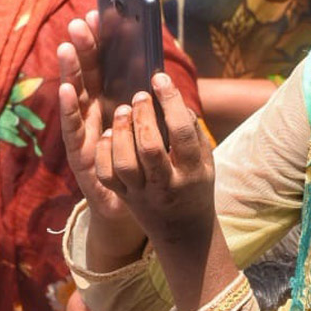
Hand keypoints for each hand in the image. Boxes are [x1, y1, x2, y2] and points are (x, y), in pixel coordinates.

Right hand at [58, 11, 144, 265]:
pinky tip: (66, 89)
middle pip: (88, 76)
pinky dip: (69, 109)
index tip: (101, 13)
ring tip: (69, 47)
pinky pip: (74, 130)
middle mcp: (96, 116)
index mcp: (115, 104)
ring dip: (71, 72)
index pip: (107, 67)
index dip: (102, 42)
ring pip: (77, 98)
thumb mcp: (158, 128)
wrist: (146, 211)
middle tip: (81, 22)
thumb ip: (154, 102)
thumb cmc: (153, 165)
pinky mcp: (82, 156)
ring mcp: (86, 134)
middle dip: (84, 49)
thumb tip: (159, 69)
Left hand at [102, 72, 215, 250]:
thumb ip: (192, 131)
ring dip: (121, 132)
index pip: (182, 132)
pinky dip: (104, 151)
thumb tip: (174, 99)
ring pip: (124, 164)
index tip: (160, 78)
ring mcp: (141, 193)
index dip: (171, 102)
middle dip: (143, 117)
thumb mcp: (206, 161)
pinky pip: (106, 174)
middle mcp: (165, 184)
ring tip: (123, 110)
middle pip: (150, 149)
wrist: (182, 232)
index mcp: (192, 172)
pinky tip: (108, 133)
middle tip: (140, 94)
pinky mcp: (123, 196)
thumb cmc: (196, 186)